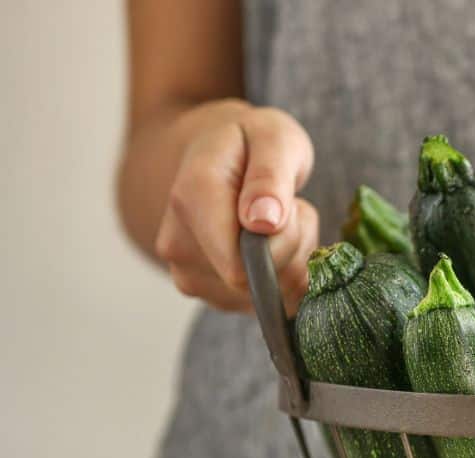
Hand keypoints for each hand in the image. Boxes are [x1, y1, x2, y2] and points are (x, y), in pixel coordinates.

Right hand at [153, 101, 317, 314]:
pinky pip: (277, 302)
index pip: (239, 264)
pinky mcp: (217, 298)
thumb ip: (270, 176)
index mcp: (189, 202)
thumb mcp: (273, 138)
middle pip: (262, 281)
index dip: (283, 238)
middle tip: (286, 206)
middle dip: (293, 245)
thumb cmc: (249, 143)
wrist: (217, 158)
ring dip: (294, 258)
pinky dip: (289, 273)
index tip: (285, 202)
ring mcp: (193, 279)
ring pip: (275, 293)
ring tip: (276, 220)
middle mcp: (179, 249)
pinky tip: (272, 242)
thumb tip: (263, 224)